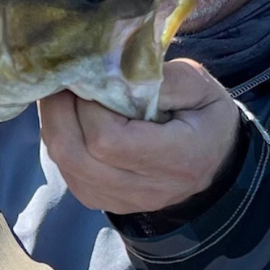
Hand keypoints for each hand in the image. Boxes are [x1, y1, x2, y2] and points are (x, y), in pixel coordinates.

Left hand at [38, 59, 240, 215]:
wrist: (215, 163)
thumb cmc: (206, 117)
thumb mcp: (200, 85)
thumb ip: (160, 77)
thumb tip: (112, 68)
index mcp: (177, 158)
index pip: (108, 140)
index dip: (87, 106)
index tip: (91, 76)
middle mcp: (145, 188)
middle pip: (75, 155)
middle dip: (59, 111)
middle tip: (64, 79)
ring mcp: (120, 200)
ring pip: (65, 164)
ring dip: (54, 124)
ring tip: (63, 94)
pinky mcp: (102, 200)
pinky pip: (66, 171)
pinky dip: (60, 140)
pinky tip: (69, 117)